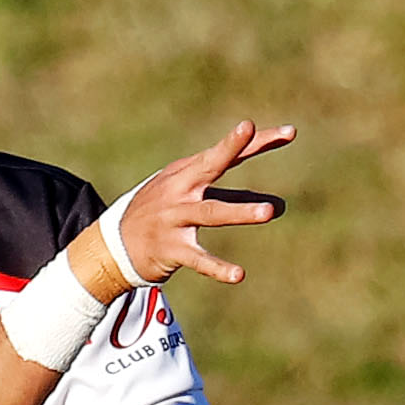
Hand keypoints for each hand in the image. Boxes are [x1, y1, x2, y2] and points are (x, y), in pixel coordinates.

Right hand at [119, 119, 294, 286]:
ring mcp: (174, 218)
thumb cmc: (163, 213)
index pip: (227, 154)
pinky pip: (198, 259)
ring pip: (210, 212)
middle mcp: (181, 190)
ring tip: (268, 212)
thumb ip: (237, 199)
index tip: (290, 132)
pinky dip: (218, 267)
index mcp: (189, 173)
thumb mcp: (195, 198)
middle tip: (250, 129)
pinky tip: (239, 275)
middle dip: (229, 146)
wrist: (114, 245)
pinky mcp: (171, 249)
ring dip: (239, 211)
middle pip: (210, 165)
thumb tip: (280, 206)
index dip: (256, 141)